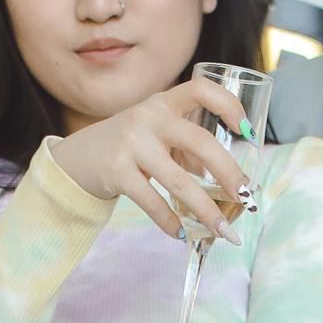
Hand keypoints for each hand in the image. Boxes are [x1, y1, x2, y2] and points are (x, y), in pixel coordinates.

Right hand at [48, 76, 250, 242]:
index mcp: (163, 103)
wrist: (76, 158)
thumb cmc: (127, 146)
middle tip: (245, 198)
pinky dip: (171, 222)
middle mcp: (148, 117)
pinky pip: (152, 202)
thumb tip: (225, 179)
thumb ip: (187, 147)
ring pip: (179, 181)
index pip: (201, 89)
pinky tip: (181, 233)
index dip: (229, 105)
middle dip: (229, 173)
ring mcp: (131, 144)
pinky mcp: (116, 172)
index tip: (246, 131)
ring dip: (205, 210)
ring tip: (222, 230)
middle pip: (201, 142)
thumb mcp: (155, 134)